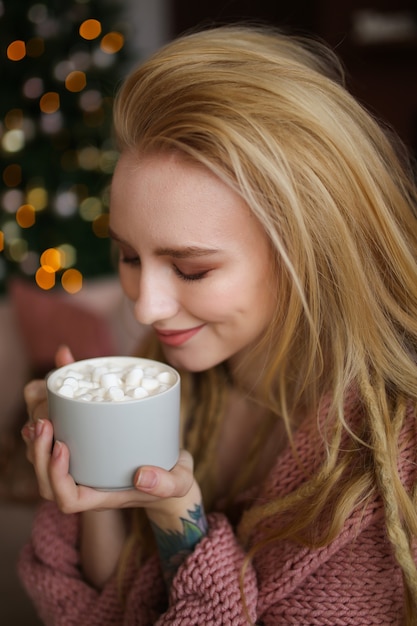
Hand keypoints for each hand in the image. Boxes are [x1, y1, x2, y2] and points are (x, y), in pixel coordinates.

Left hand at [21, 346, 196, 515]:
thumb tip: (142, 476)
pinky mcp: (84, 443)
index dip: (56, 476)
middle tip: (45, 420)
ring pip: (43, 457)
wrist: (172, 471)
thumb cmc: (173, 481)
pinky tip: (57, 380)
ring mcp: (82, 464)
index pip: (67, 499)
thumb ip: (166, 483)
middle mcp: (86, 481)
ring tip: (43, 407)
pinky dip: (51, 408)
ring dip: (37, 434)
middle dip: (39, 451)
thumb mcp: (178, 483)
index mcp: (102, 494)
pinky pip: (58, 431)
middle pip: (46, 479)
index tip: (63, 447)